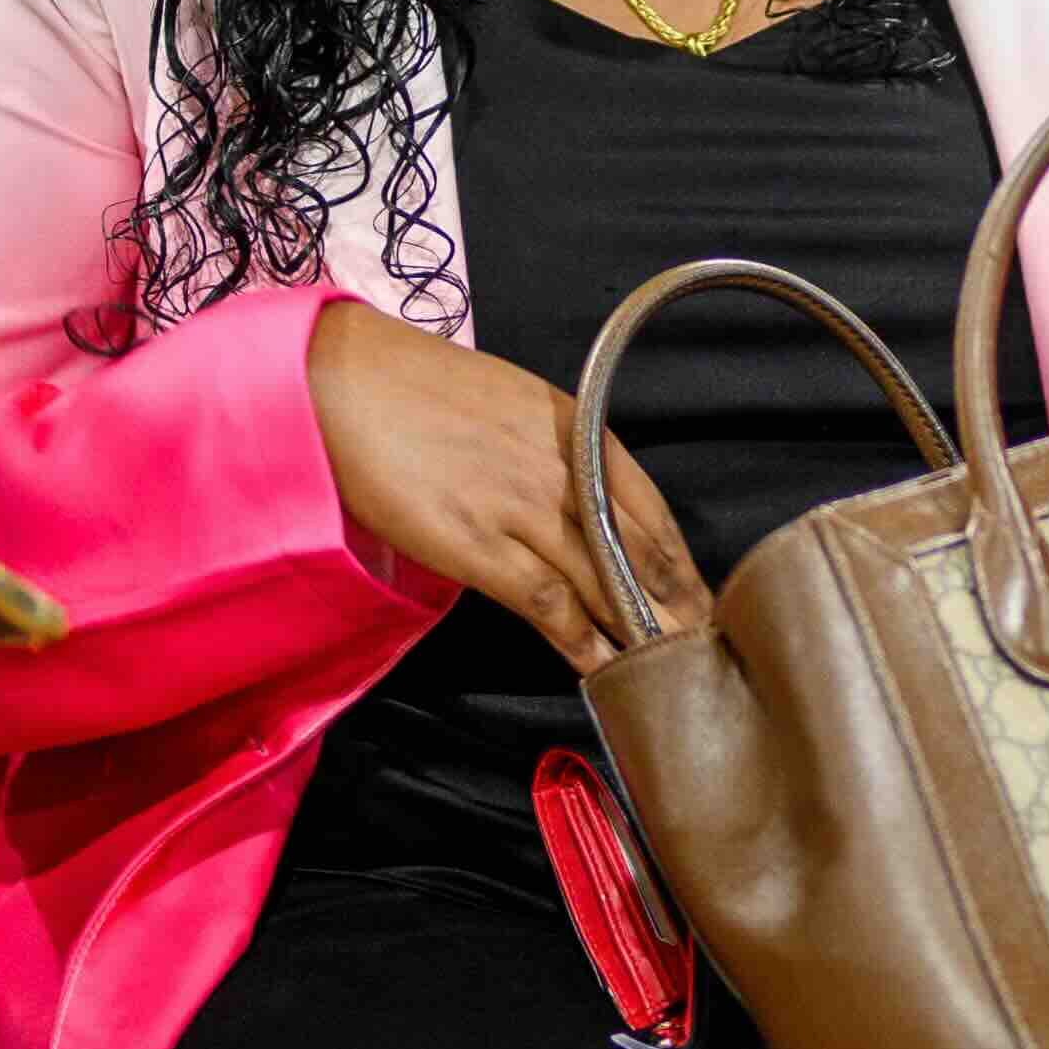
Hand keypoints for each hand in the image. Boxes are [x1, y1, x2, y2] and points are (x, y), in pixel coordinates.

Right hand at [308, 311, 713, 672]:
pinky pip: (547, 603)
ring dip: (639, 630)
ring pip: (603, 581)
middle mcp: (561, 469)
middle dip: (676, 602)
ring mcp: (522, 509)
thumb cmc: (416, 387)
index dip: (680, 559)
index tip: (699, 592)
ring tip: (667, 667)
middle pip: (640, 550)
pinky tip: (598, 664)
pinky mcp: (478, 545)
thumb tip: (574, 496)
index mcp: (575, 429)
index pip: (650, 506)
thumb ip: (552, 450)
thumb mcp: (510, 403)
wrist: (345, 380)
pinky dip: (579, 638)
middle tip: (704, 643)